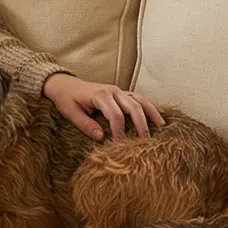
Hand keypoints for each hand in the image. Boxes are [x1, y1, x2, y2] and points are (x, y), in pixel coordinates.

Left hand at [43, 73, 164, 140]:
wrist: (65, 84)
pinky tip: (160, 114)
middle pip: (133, 106)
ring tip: (161, 126)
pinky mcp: (122, 93)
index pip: (115, 114)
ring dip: (152, 112)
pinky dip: (150, 105)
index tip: (121, 143)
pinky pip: (139, 98)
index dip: (119, 130)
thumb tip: (101, 137)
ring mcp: (119, 91)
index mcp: (100, 95)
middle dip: (141, 124)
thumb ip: (85, 124)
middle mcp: (113, 91)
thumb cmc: (67, 99)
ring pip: (140, 99)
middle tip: (145, 140)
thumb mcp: (70, 112)